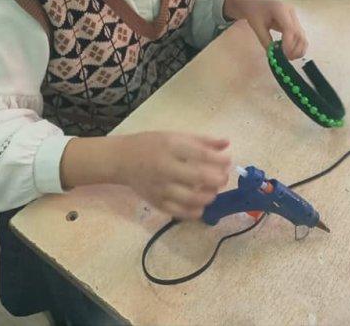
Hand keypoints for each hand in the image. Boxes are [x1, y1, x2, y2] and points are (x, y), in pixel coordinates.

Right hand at [113, 132, 230, 219]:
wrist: (122, 160)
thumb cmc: (151, 144)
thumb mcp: (175, 136)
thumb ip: (202, 140)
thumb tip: (226, 143)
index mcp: (171, 146)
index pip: (202, 154)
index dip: (220, 160)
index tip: (227, 161)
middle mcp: (166, 168)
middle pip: (199, 177)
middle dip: (218, 179)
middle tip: (223, 178)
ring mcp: (161, 188)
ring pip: (192, 198)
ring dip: (209, 196)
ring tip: (212, 190)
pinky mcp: (157, 203)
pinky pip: (180, 212)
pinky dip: (195, 211)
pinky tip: (201, 205)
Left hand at [223, 0, 307, 59]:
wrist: (255, 3)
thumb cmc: (254, 13)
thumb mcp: (256, 26)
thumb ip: (265, 40)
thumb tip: (273, 56)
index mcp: (280, 9)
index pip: (289, 28)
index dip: (289, 43)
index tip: (284, 55)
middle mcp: (291, 12)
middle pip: (299, 32)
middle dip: (295, 48)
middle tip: (287, 59)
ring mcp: (294, 17)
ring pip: (302, 35)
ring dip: (298, 48)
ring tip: (289, 57)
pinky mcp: (295, 22)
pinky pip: (299, 35)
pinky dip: (298, 46)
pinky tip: (291, 53)